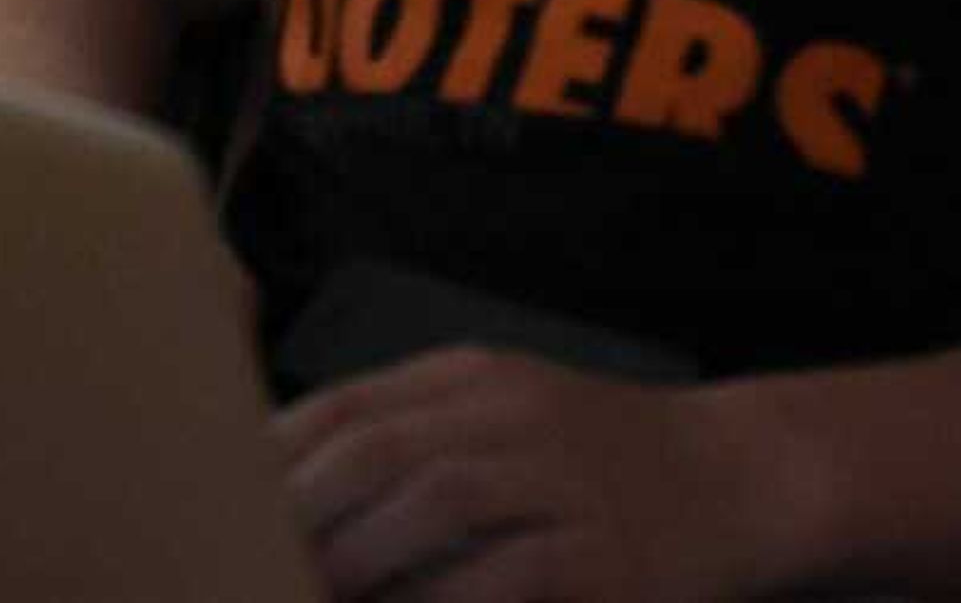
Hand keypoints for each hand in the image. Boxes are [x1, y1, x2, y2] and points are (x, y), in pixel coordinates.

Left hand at [276, 349, 804, 602]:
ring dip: (361, 556)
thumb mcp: (503, 414)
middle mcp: (513, 418)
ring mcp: (566, 484)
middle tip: (244, 561)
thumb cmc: (599, 460)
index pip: (346, 406)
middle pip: (377, 450)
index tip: (217, 504)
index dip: (275, 458)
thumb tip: (297, 481)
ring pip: (438, 503)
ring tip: (307, 594)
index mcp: (472, 379)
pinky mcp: (611, 558)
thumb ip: (412, 435)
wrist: (743, 477)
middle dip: (300, 512)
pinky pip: (514, 576)